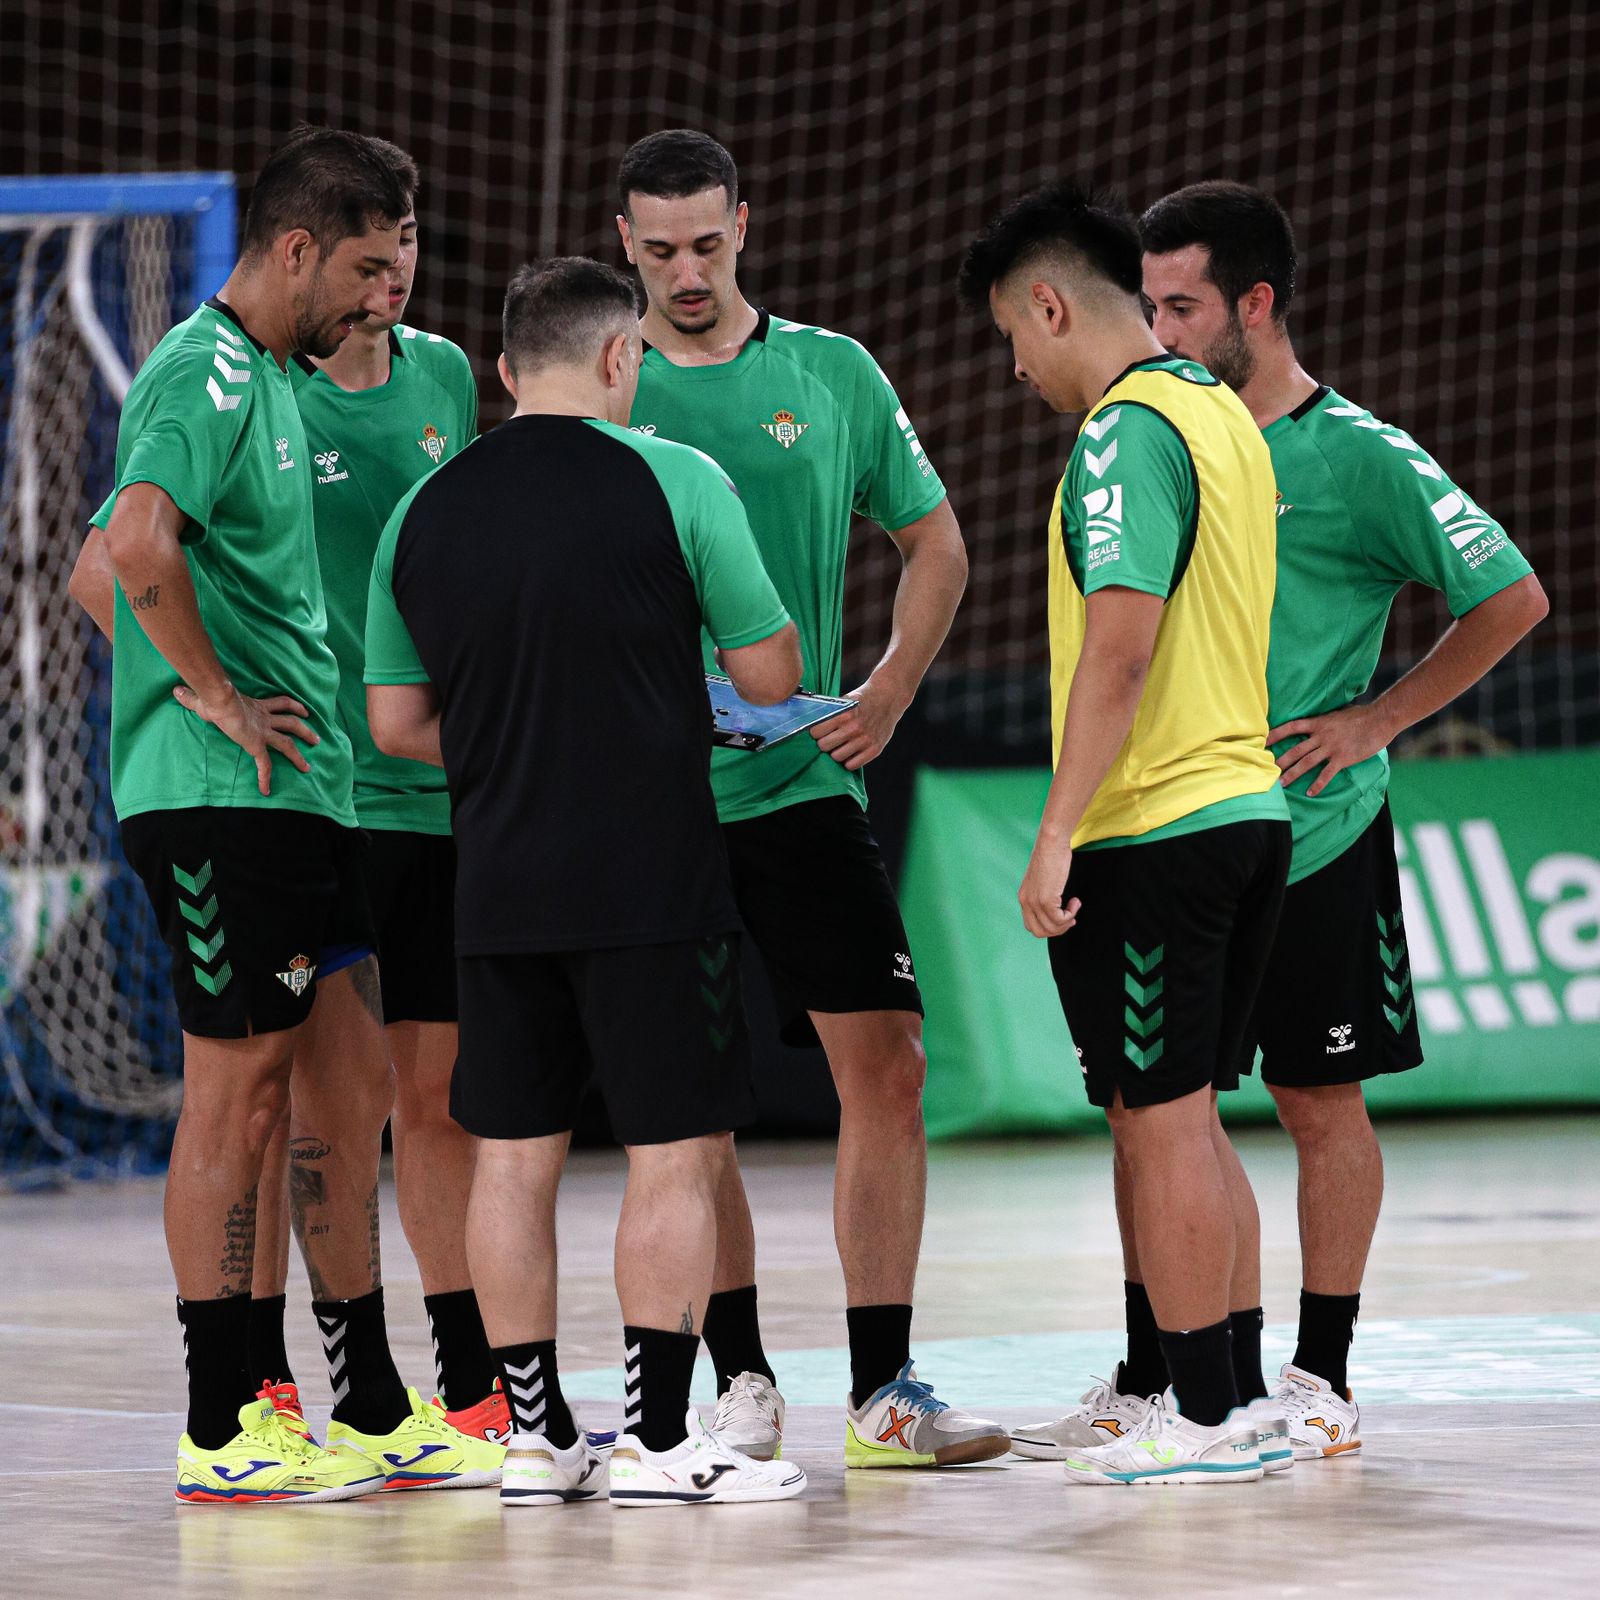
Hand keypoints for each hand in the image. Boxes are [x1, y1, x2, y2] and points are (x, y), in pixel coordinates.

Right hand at [173, 684, 318, 796]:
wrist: (219, 699)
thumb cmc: (213, 696)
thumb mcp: (204, 697)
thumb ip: (193, 697)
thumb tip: (176, 690)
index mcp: (257, 706)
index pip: (280, 704)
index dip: (291, 706)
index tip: (301, 710)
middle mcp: (264, 718)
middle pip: (292, 722)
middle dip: (305, 730)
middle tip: (315, 739)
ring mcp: (263, 731)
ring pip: (288, 742)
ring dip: (299, 754)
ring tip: (308, 767)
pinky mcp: (256, 744)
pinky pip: (264, 764)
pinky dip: (265, 778)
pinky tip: (266, 791)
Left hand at [809, 676, 908, 770]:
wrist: (889, 697)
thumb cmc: (863, 699)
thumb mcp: (845, 701)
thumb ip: (830, 714)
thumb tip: (809, 726)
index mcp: (843, 714)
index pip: (816, 732)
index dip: (815, 733)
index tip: (818, 732)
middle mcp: (854, 728)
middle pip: (824, 746)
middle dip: (824, 743)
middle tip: (829, 739)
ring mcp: (865, 740)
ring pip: (837, 757)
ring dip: (836, 752)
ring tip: (840, 746)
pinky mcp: (875, 749)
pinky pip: (852, 765)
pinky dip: (849, 761)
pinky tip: (850, 752)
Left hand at [1019, 830, 1080, 938]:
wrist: (1052, 843)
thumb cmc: (1051, 856)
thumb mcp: (1043, 879)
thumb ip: (1044, 894)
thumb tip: (1055, 907)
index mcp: (1023, 898)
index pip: (1031, 926)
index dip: (1049, 927)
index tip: (1063, 918)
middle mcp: (1025, 902)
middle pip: (1039, 932)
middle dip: (1058, 929)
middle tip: (1071, 918)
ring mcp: (1034, 902)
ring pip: (1051, 928)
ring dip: (1067, 922)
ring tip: (1074, 905)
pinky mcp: (1046, 900)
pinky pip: (1059, 920)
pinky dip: (1071, 914)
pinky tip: (1075, 901)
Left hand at [1268, 702, 1393, 796]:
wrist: (1381, 719)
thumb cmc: (1361, 715)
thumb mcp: (1337, 714)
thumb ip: (1324, 721)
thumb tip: (1315, 723)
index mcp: (1319, 723)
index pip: (1292, 727)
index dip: (1277, 734)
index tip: (1264, 741)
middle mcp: (1322, 735)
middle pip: (1296, 750)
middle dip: (1280, 761)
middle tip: (1267, 771)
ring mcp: (1332, 747)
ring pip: (1307, 763)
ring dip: (1293, 774)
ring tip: (1282, 784)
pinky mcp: (1343, 758)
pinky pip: (1327, 773)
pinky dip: (1318, 784)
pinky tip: (1310, 792)